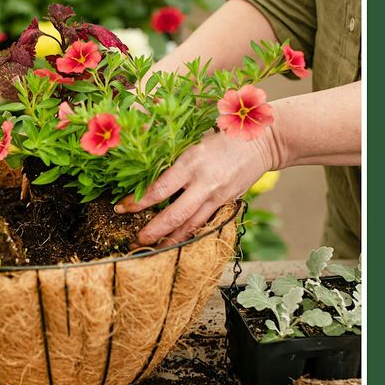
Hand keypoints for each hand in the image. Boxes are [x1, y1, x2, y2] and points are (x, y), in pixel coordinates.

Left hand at [116, 131, 275, 245]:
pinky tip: (178, 241)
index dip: (138, 201)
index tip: (121, 207)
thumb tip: (145, 166)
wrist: (263, 142)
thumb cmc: (224, 136)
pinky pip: (205, 223)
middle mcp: (204, 182)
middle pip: (174, 215)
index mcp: (191, 161)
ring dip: (170, 239)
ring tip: (154, 248)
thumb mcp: (195, 140)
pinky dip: (190, 233)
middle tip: (137, 239)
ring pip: (190, 225)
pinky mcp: (227, 203)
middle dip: (153, 230)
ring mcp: (217, 195)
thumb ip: (174, 156)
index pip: (159, 188)